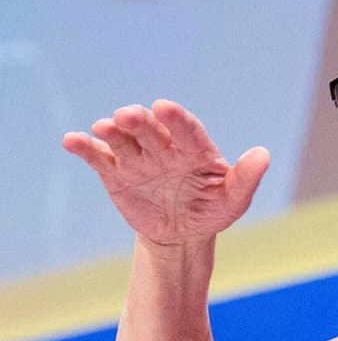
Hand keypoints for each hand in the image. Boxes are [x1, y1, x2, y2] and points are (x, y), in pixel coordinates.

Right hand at [63, 99, 269, 246]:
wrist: (182, 233)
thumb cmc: (212, 210)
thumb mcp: (233, 200)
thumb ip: (246, 178)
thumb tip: (263, 154)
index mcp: (195, 149)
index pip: (187, 130)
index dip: (177, 119)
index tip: (165, 108)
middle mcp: (165, 147)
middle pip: (151, 130)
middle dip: (140, 122)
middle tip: (128, 115)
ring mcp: (139, 158)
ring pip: (124, 140)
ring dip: (113, 132)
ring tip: (104, 127)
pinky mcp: (116, 172)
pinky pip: (99, 158)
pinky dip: (85, 148)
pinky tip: (72, 141)